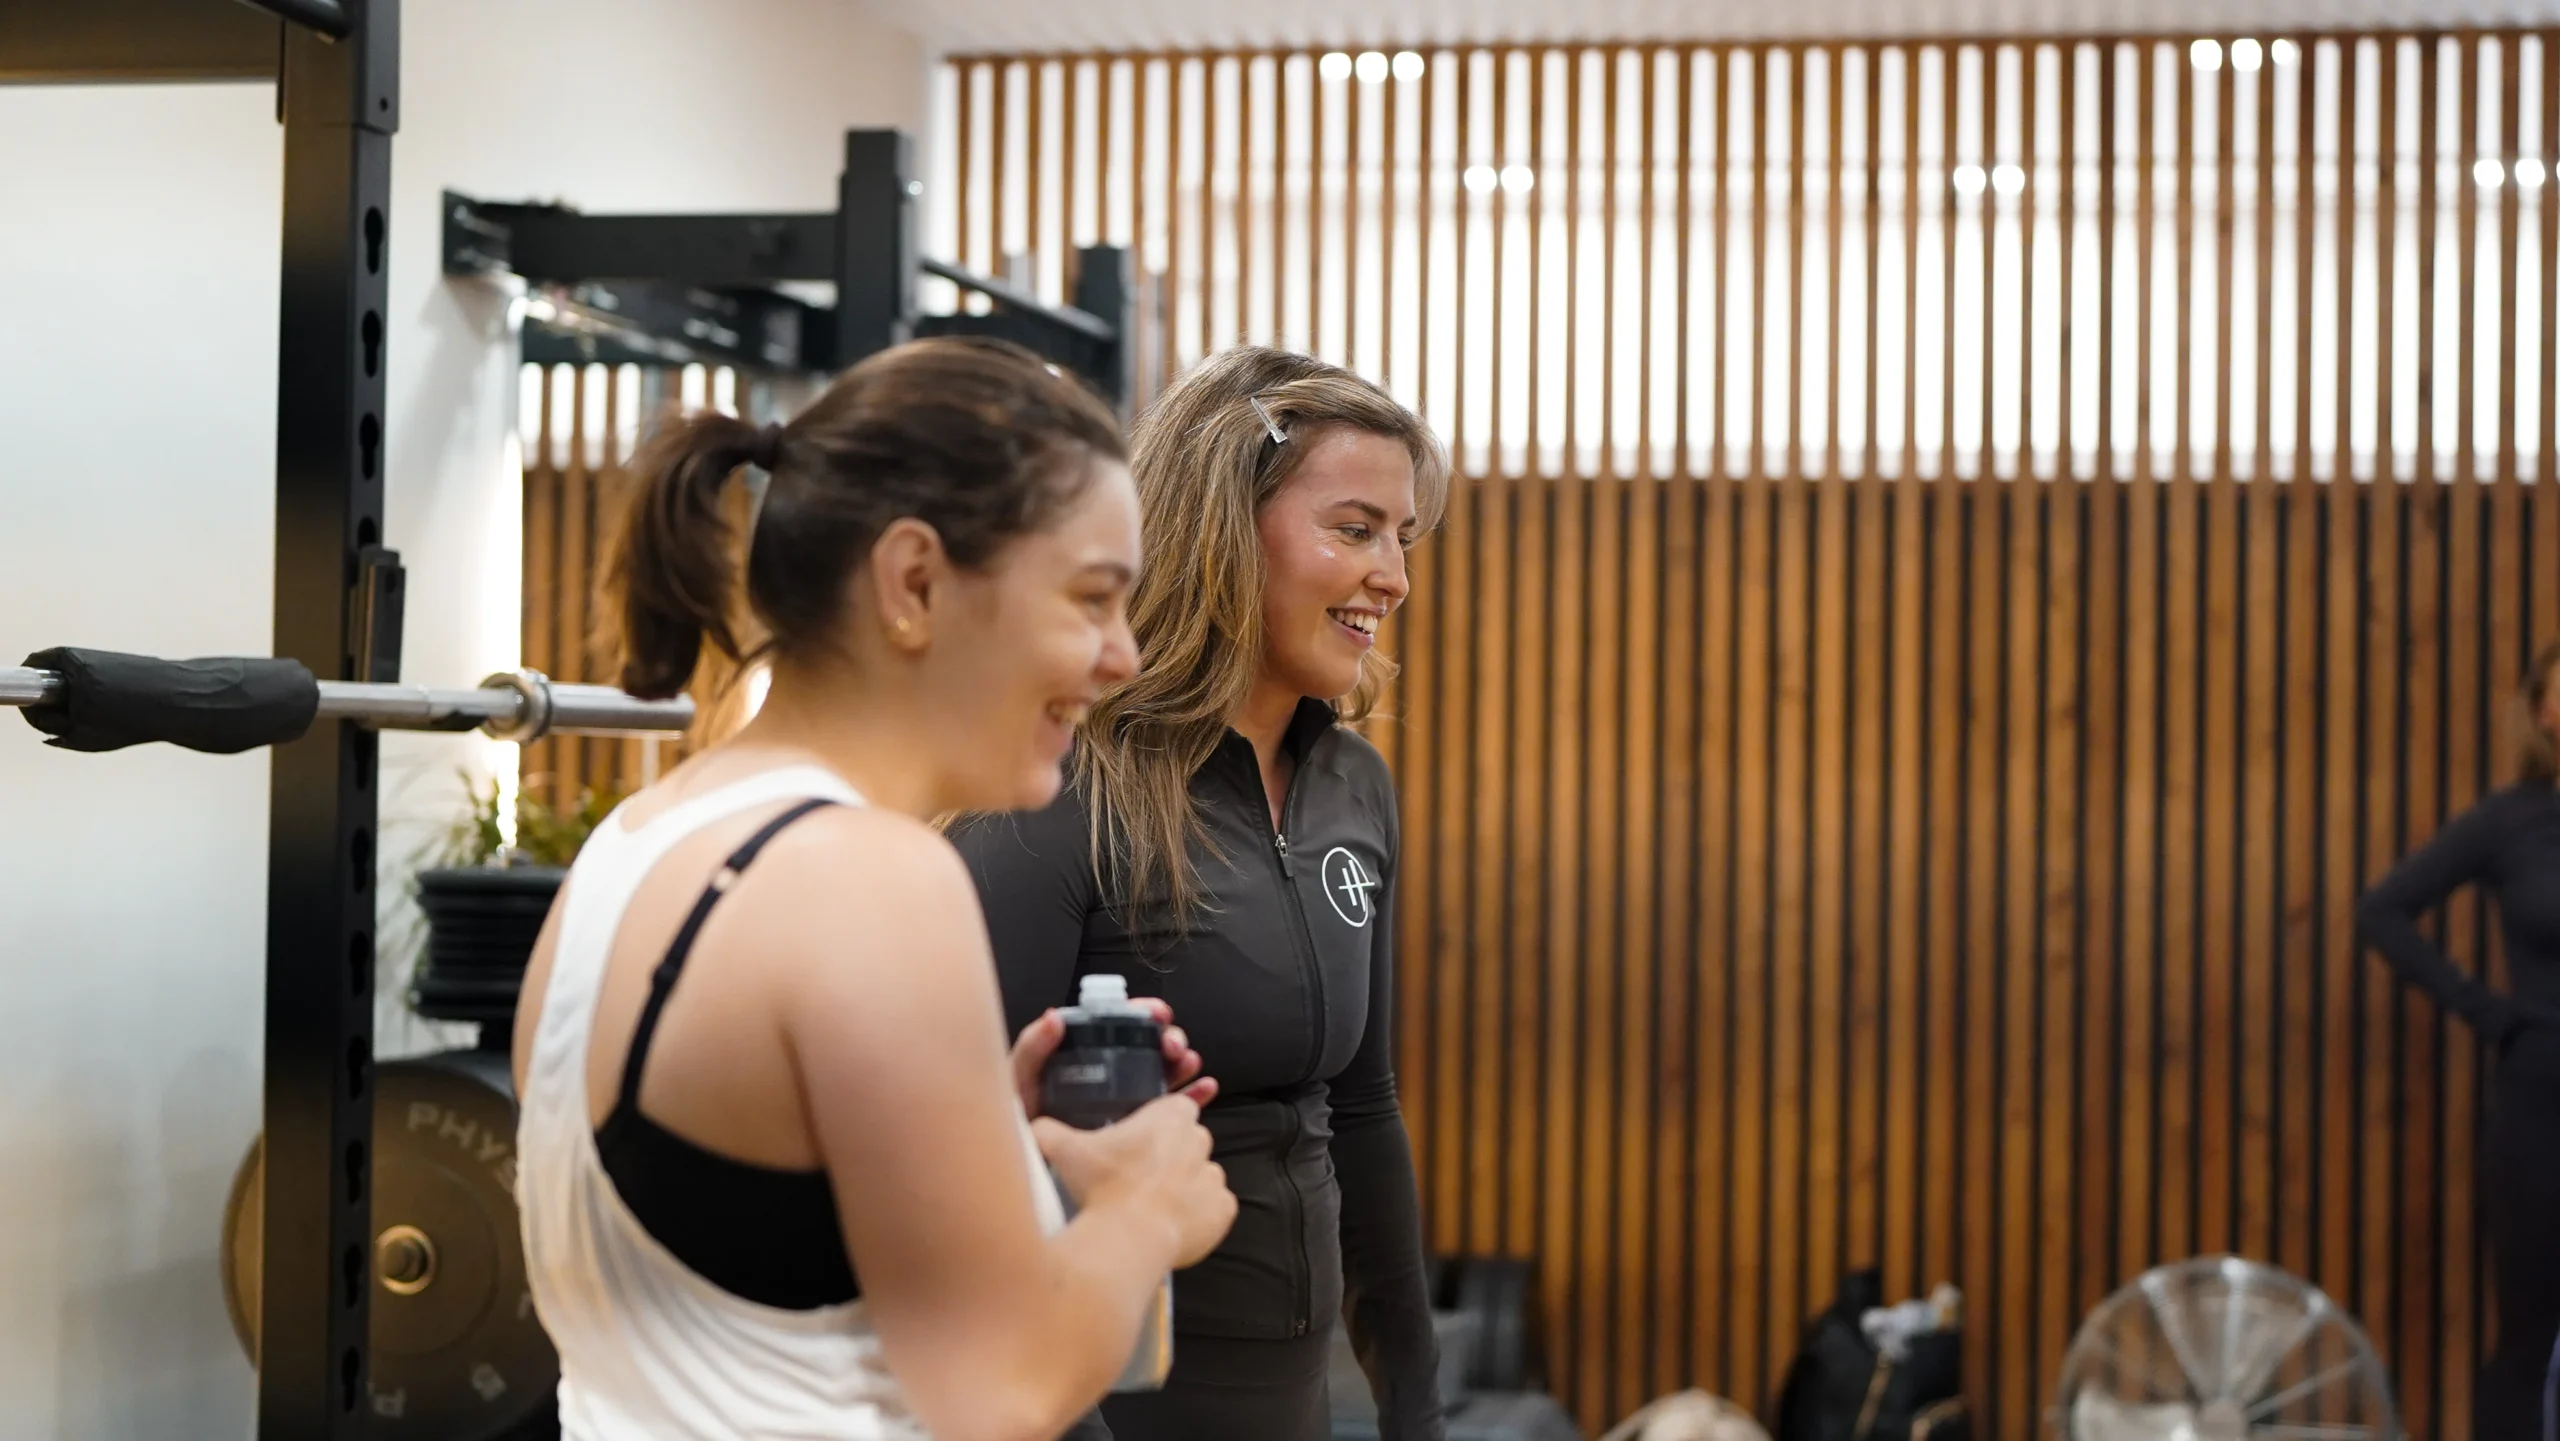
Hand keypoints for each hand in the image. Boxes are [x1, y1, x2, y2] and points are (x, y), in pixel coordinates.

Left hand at [1007, 998, 1216, 1118]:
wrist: (1030, 1171)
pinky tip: (1206, 1089)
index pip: (1120, 1024)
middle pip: (1150, 1046)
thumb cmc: (1022, 1123)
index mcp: (1086, 1055)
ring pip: (1167, 1073)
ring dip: (1184, 1062)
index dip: (1142, 1012)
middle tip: (1172, 1046)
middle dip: (1169, 1037)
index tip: (1156, 1013)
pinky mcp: (1142, 1129)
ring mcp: (1129, 1100)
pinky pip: (1174, 1110)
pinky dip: (1194, 1096)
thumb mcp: (1019, 1082)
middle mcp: (1112, 1073)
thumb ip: (1032, 1050)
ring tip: (1190, 1063)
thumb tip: (1054, 1017)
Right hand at [1033, 1094, 1235, 1268]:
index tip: (1140, 1143)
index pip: (1177, 1106)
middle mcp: (1200, 1139)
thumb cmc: (1102, 1187)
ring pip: (1202, 1176)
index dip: (1160, 1124)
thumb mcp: (1065, 1150)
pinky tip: (1172, 1226)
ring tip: (1152, 1207)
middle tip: (1138, 1178)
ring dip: (1184, 1188)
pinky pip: (1214, 1209)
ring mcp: (1215, 1176)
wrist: (1130, 1238)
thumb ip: (1046, 1131)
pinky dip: (1199, 1217)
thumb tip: (1031, 1127)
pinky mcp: (1224, 1210)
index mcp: (1172, 1115)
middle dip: (1171, 1156)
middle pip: (1190, 1141)